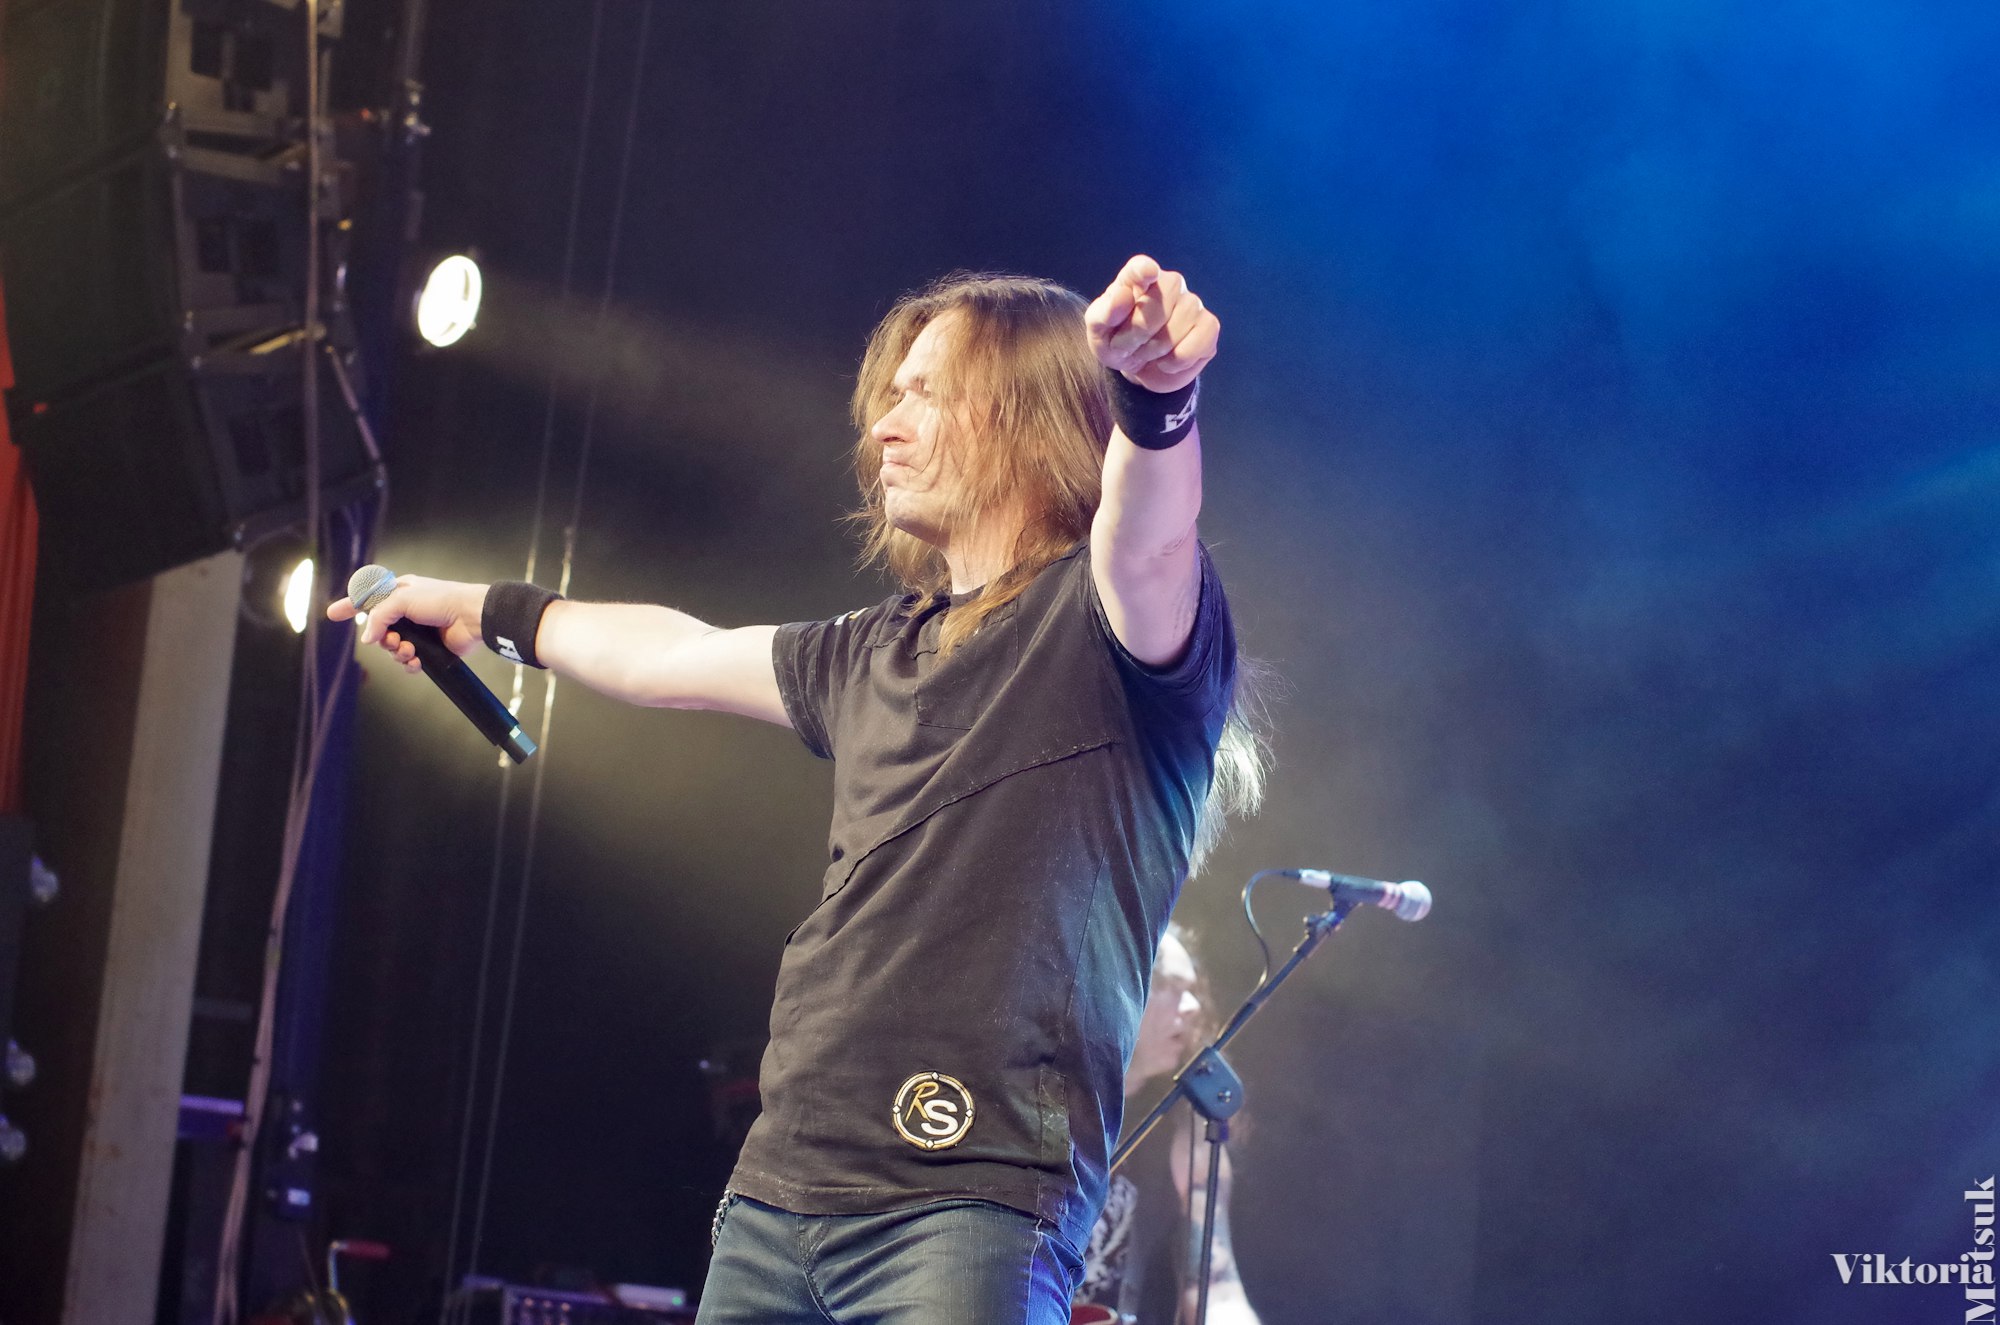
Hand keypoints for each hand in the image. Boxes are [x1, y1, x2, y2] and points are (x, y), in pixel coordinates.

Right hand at [326, 574, 485, 673]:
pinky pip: (409, 661)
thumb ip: (379, 617)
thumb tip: (368, 639)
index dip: (349, 607)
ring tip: (409, 649)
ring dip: (397, 652)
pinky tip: (416, 661)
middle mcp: (407, 611)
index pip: (367, 599)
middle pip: (379, 630)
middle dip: (382, 639)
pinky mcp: (429, 648)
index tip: (332, 614)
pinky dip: (409, 663)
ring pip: (392, 648)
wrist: (472, 617)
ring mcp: (418, 631)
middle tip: (393, 639)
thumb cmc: (441, 600)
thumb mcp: (402, 599)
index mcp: (399, 592)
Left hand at [1085, 255, 1219, 393]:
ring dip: (1155, 350)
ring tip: (1147, 352)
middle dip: (1138, 332)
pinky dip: (1178, 360)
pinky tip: (1168, 360)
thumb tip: (1122, 295)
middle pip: (1159, 303)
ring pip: (1176, 328)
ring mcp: (1193, 303)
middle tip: (1127, 346)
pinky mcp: (1209, 326)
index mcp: (1138, 278)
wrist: (1140, 368)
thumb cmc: (1117, 340)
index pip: (1141, 268)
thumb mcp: (1099, 332)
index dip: (1144, 270)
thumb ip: (1104, 313)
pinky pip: (1197, 344)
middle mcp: (1170, 283)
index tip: (1147, 272)